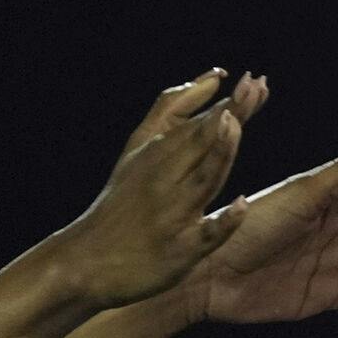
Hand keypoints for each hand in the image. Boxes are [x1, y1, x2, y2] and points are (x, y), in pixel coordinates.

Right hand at [46, 70, 265, 311]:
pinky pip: (205, 234)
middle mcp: (164, 179)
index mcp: (157, 154)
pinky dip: (222, 220)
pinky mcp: (180, 249)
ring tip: (235, 124)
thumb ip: (172, 110)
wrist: (83, 261)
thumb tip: (213, 76)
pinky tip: (240, 205)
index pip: (197, 122)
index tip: (251, 78)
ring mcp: (173, 214)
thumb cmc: (121, 201)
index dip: (227, 101)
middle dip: (229, 114)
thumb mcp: (138, 150)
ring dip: (220, 152)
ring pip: (203, 180)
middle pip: (202, 143)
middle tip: (253, 86)